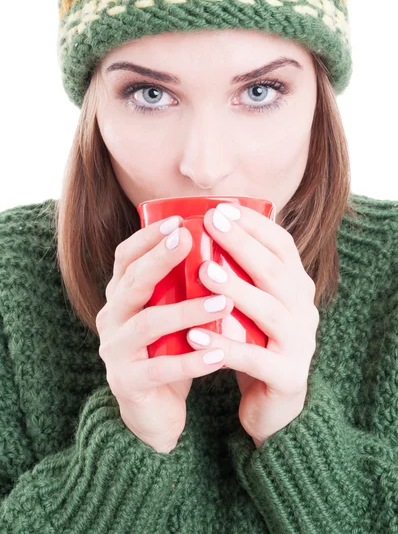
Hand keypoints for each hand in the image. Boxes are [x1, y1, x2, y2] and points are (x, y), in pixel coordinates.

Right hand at [96, 214, 232, 452]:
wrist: (153, 411)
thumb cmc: (168, 351)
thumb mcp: (170, 312)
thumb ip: (180, 285)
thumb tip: (219, 243)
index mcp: (121, 296)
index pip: (125, 258)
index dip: (148, 238)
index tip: (179, 221)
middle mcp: (111, 318)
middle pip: (132, 282)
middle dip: (160, 259)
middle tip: (189, 240)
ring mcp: (116, 351)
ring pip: (148, 324)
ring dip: (186, 311)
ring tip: (222, 302)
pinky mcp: (127, 383)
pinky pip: (160, 369)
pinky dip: (191, 361)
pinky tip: (219, 355)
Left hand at [186, 203, 318, 446]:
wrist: (273, 405)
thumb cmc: (255, 344)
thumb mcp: (252, 305)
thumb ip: (240, 275)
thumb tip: (202, 232)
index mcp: (297, 289)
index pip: (282, 247)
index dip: (254, 226)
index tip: (220, 209)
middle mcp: (304, 311)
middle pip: (275, 272)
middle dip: (242, 245)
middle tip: (209, 224)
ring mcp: (300, 345)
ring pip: (269, 311)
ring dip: (235, 289)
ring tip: (203, 272)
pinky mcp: (288, 377)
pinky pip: (254, 359)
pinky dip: (224, 346)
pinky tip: (194, 335)